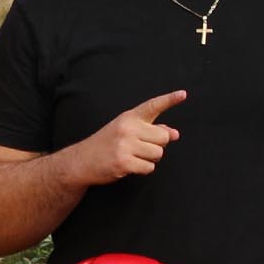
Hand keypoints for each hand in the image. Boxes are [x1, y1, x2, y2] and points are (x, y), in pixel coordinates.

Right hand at [63, 90, 185, 188]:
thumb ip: (151, 130)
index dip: (169, 100)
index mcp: (129, 118)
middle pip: (163, 138)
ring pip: (158, 154)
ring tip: (132, 156)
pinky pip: (149, 167)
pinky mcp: (124, 162)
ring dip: (149, 159)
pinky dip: (142, 169)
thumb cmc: (106, 144)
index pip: (152, 106)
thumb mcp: (126, 131)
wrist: (81, 161)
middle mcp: (127, 128)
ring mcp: (125, 145)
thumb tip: (175, 133)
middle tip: (139, 148)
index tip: (183, 94)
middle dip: (157, 145)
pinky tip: (129, 165)